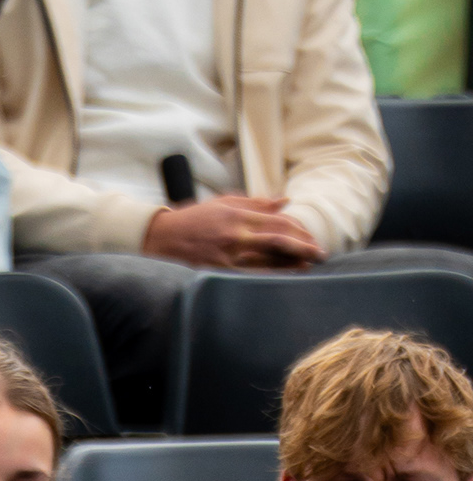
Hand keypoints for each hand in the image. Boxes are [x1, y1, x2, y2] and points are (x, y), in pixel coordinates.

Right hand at [144, 194, 323, 269]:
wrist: (160, 238)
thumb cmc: (193, 219)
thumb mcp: (224, 203)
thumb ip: (256, 203)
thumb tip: (285, 202)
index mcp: (238, 216)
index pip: (278, 223)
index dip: (299, 231)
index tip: (312, 238)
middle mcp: (236, 237)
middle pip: (279, 242)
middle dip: (303, 248)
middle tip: (321, 254)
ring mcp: (227, 258)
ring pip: (268, 262)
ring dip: (292, 265)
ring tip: (308, 267)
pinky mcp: (219, 273)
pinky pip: (251, 277)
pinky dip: (270, 277)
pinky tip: (283, 278)